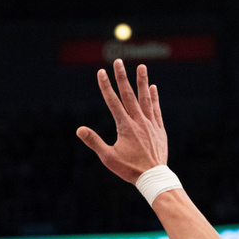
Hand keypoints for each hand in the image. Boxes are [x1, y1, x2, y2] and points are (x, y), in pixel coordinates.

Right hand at [76, 59, 168, 183]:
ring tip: (141, 66)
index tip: (101, 72)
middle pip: (129, 95)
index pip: (113, 101)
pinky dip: (154, 98)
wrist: (153, 176)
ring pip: (145, 98)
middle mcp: (138, 121)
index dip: (106, 86)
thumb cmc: (129, 169)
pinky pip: (156, 110)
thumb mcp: (108, 157)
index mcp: (125, 126)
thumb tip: (79, 129)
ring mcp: (150, 124)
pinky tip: (153, 88)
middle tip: (118, 61)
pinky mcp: (159, 129)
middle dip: (122, 77)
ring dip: (142, 82)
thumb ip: (94, 141)